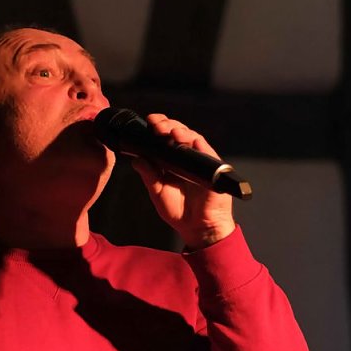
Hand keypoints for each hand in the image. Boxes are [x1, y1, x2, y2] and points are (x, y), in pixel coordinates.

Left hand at [131, 114, 235, 250]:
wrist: (198, 228)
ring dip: (181, 130)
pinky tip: (188, 140)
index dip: (159, 126)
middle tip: (156, 124)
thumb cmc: (179, 211)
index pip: (166, 137)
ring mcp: (200, 161)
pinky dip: (197, 143)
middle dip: (167, 124)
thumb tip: (136, 159)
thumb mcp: (158, 192)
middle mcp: (187, 157)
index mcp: (172, 160)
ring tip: (170, 131)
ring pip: (192, 137)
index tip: (149, 122)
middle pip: (178, 131)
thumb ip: (148, 175)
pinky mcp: (213, 167)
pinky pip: (206, 150)